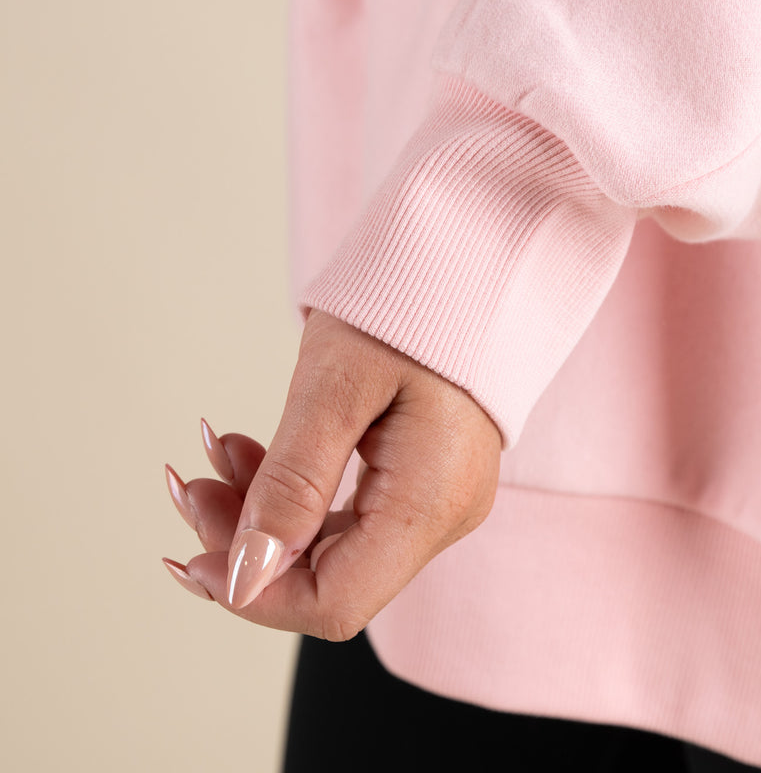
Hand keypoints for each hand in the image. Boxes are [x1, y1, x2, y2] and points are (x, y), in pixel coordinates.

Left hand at [162, 310, 500, 640]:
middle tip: (188, 484)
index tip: (191, 549)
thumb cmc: (410, 304)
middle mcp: (446, 515)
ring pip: (333, 547)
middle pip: (329, 576)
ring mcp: (442, 501)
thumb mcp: (337, 383)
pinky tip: (256, 455)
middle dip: (246, 543)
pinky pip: (351, 515)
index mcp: (432, 499)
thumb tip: (243, 577)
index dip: (254, 593)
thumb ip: (293, 483)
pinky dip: (295, 494)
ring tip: (218, 454)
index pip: (335, 601)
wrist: (469, 262)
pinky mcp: (428, 482)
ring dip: (262, 514)